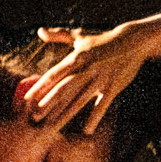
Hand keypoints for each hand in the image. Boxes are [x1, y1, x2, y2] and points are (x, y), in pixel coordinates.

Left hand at [17, 23, 133, 133]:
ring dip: (66, 113)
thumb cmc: (103, 40)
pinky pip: (102, 104)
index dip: (40, 87)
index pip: (55, 74)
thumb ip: (59, 35)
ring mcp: (100, 78)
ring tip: (53, 126)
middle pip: (64, 88)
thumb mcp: (81, 36)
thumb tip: (40, 31)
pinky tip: (87, 130)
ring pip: (80, 99)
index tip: (27, 99)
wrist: (133, 41)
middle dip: (49, 103)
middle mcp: (87, 68)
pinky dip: (95, 117)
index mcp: (77, 57)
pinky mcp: (114, 86)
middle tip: (35, 117)